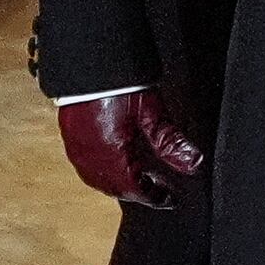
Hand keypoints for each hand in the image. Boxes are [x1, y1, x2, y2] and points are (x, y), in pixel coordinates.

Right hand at [55, 85, 201, 207]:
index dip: (155, 198)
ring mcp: (77, 151)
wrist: (89, 65)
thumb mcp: (152, 115)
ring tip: (141, 175)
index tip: (170, 199)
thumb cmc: (118, 86)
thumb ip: (172, 143)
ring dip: (121, 183)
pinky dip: (105, 171)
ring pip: (101, 180)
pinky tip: (117, 161)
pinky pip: (88, 167)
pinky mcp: (71, 140)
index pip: (135, 191)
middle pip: (117, 189)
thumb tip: (193, 164)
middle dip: (139, 191)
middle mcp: (90, 160)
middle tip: (159, 188)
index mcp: (110, 158)